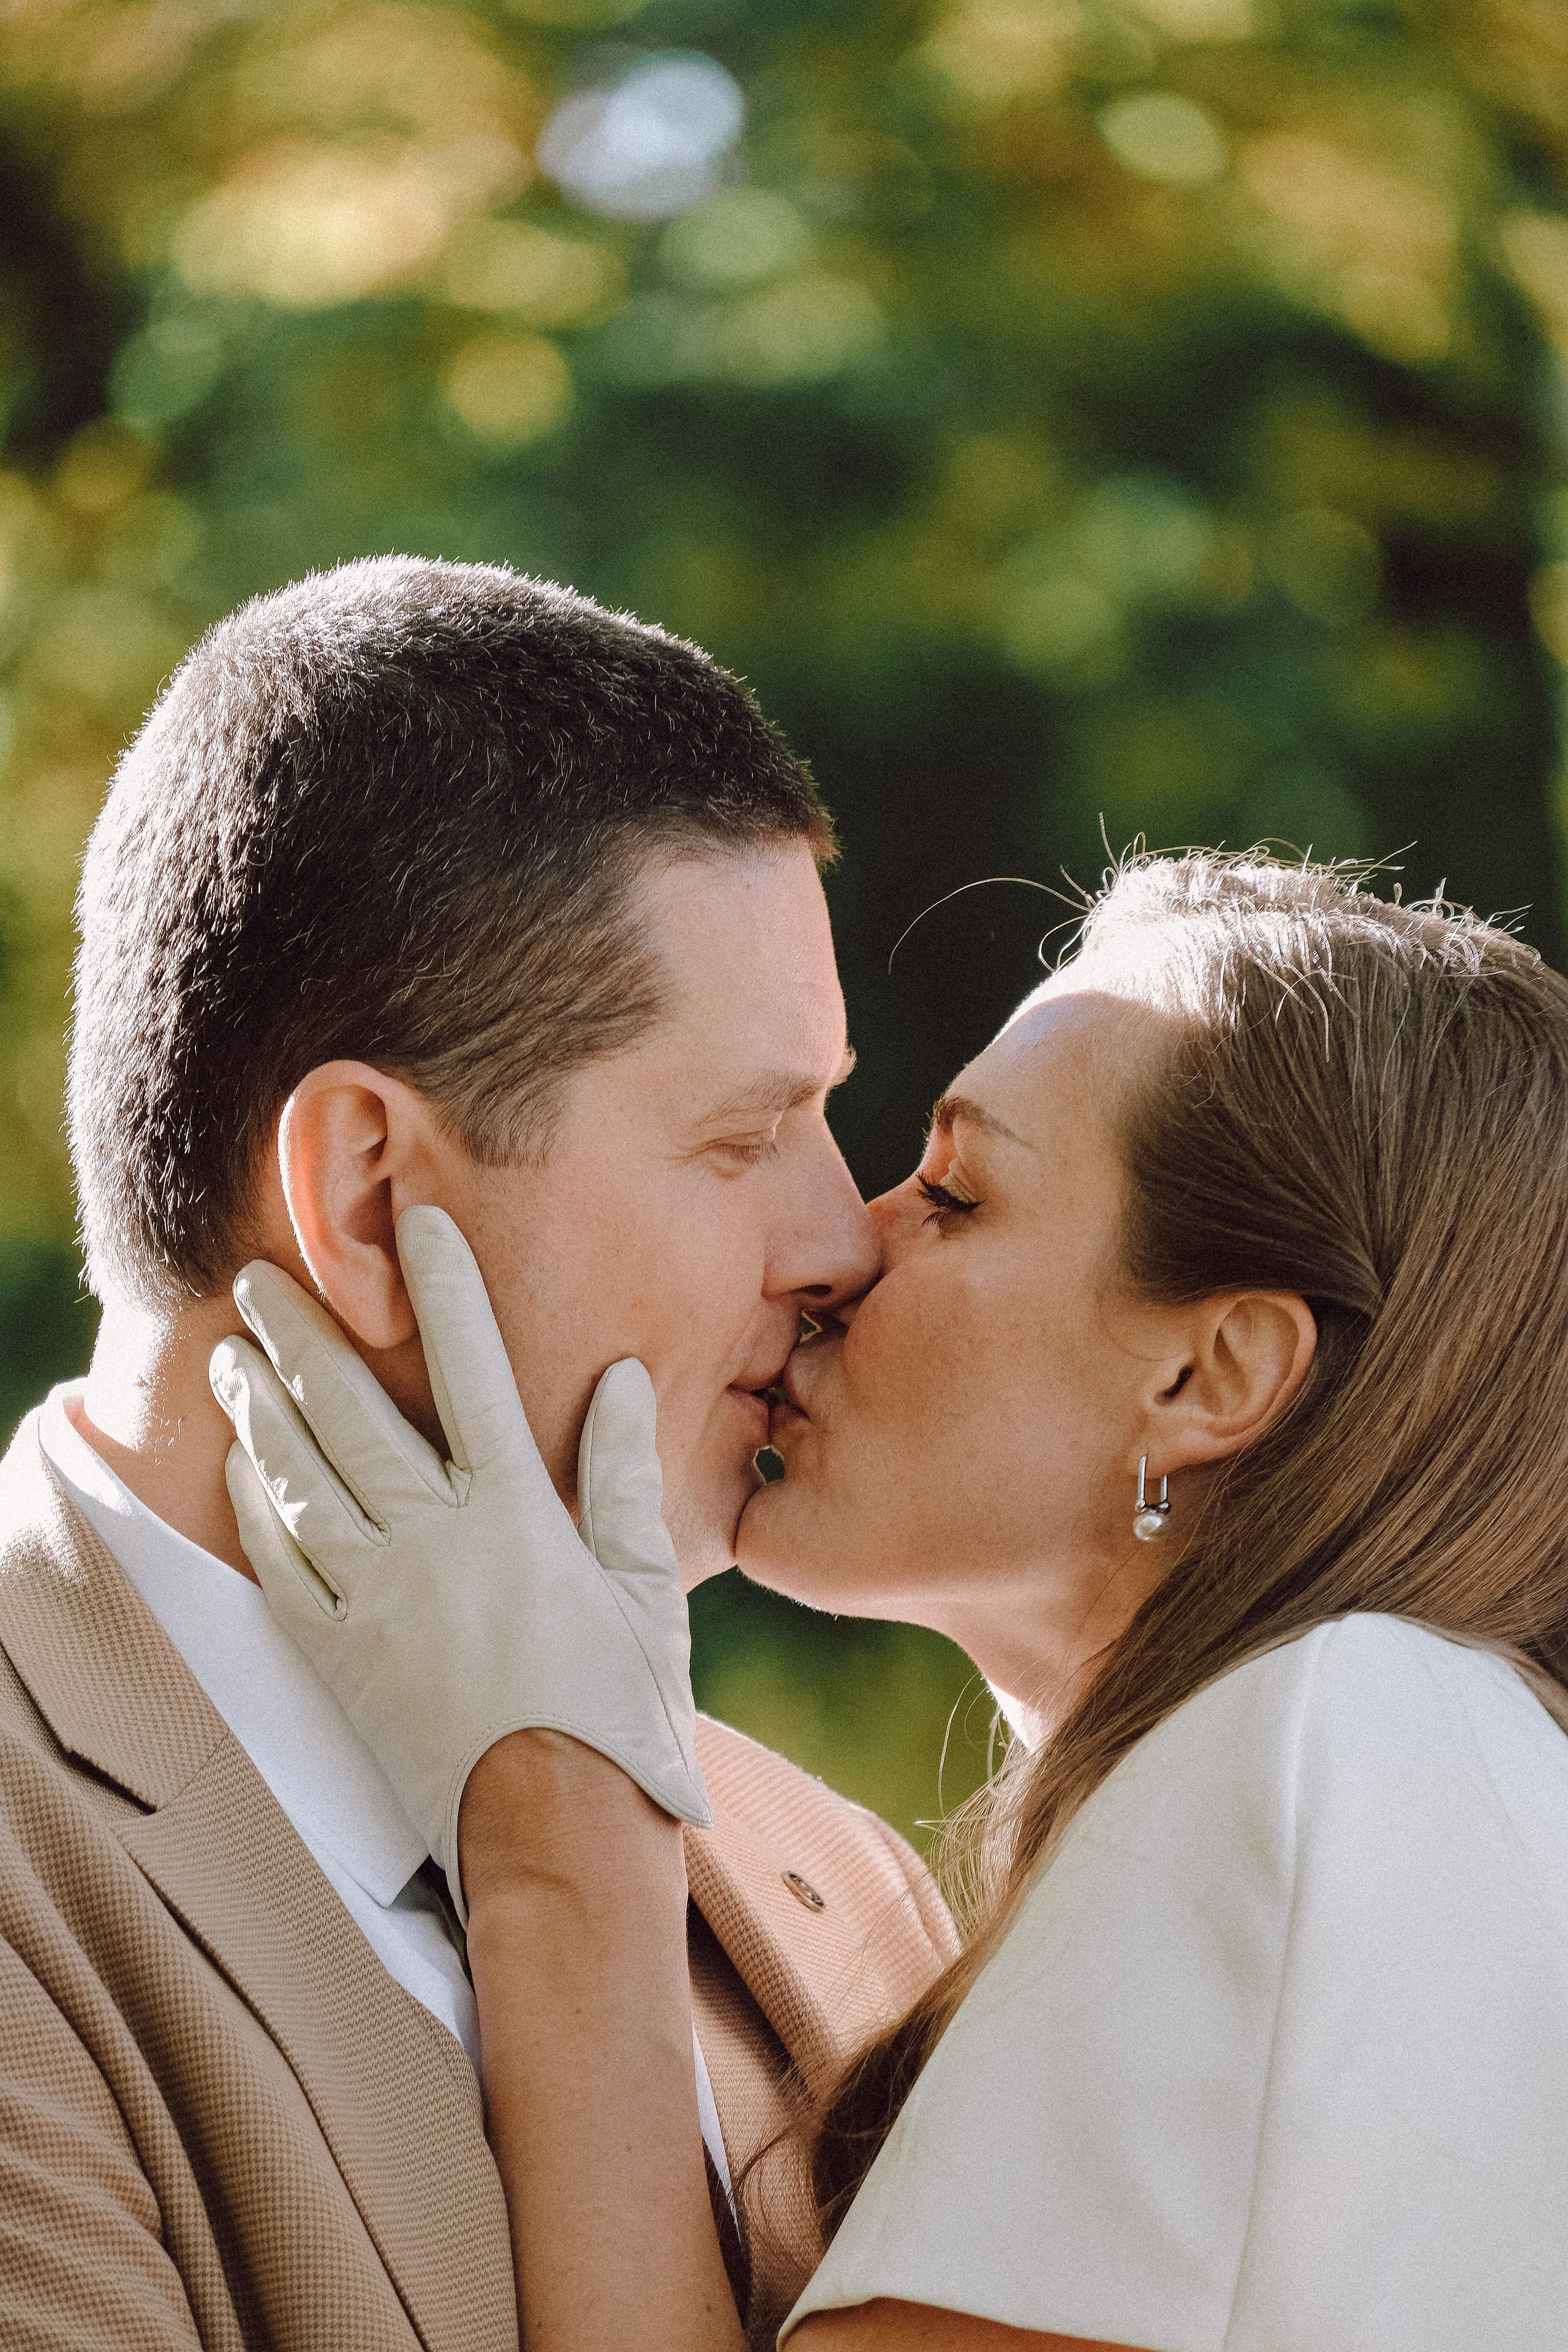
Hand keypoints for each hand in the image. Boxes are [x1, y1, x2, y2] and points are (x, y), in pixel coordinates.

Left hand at [208, 1205, 711, 1916]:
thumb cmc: (621, 1714)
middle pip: (351, 1415)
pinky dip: (257, 1513)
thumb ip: (627, 1480)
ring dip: (261, 1412)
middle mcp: (437, 1545)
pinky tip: (242, 1473)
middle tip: (257, 1277)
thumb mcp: (646, 1592)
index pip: (474, 1373)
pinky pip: (283, 1571)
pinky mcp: (345, 1661)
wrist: (556, 1834)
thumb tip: (619, 1380)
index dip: (446, 1291)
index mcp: (519, 1517)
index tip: (418, 1225)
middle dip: (301, 1337)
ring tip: (231, 1357)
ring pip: (300, 1483)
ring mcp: (381, 1603)